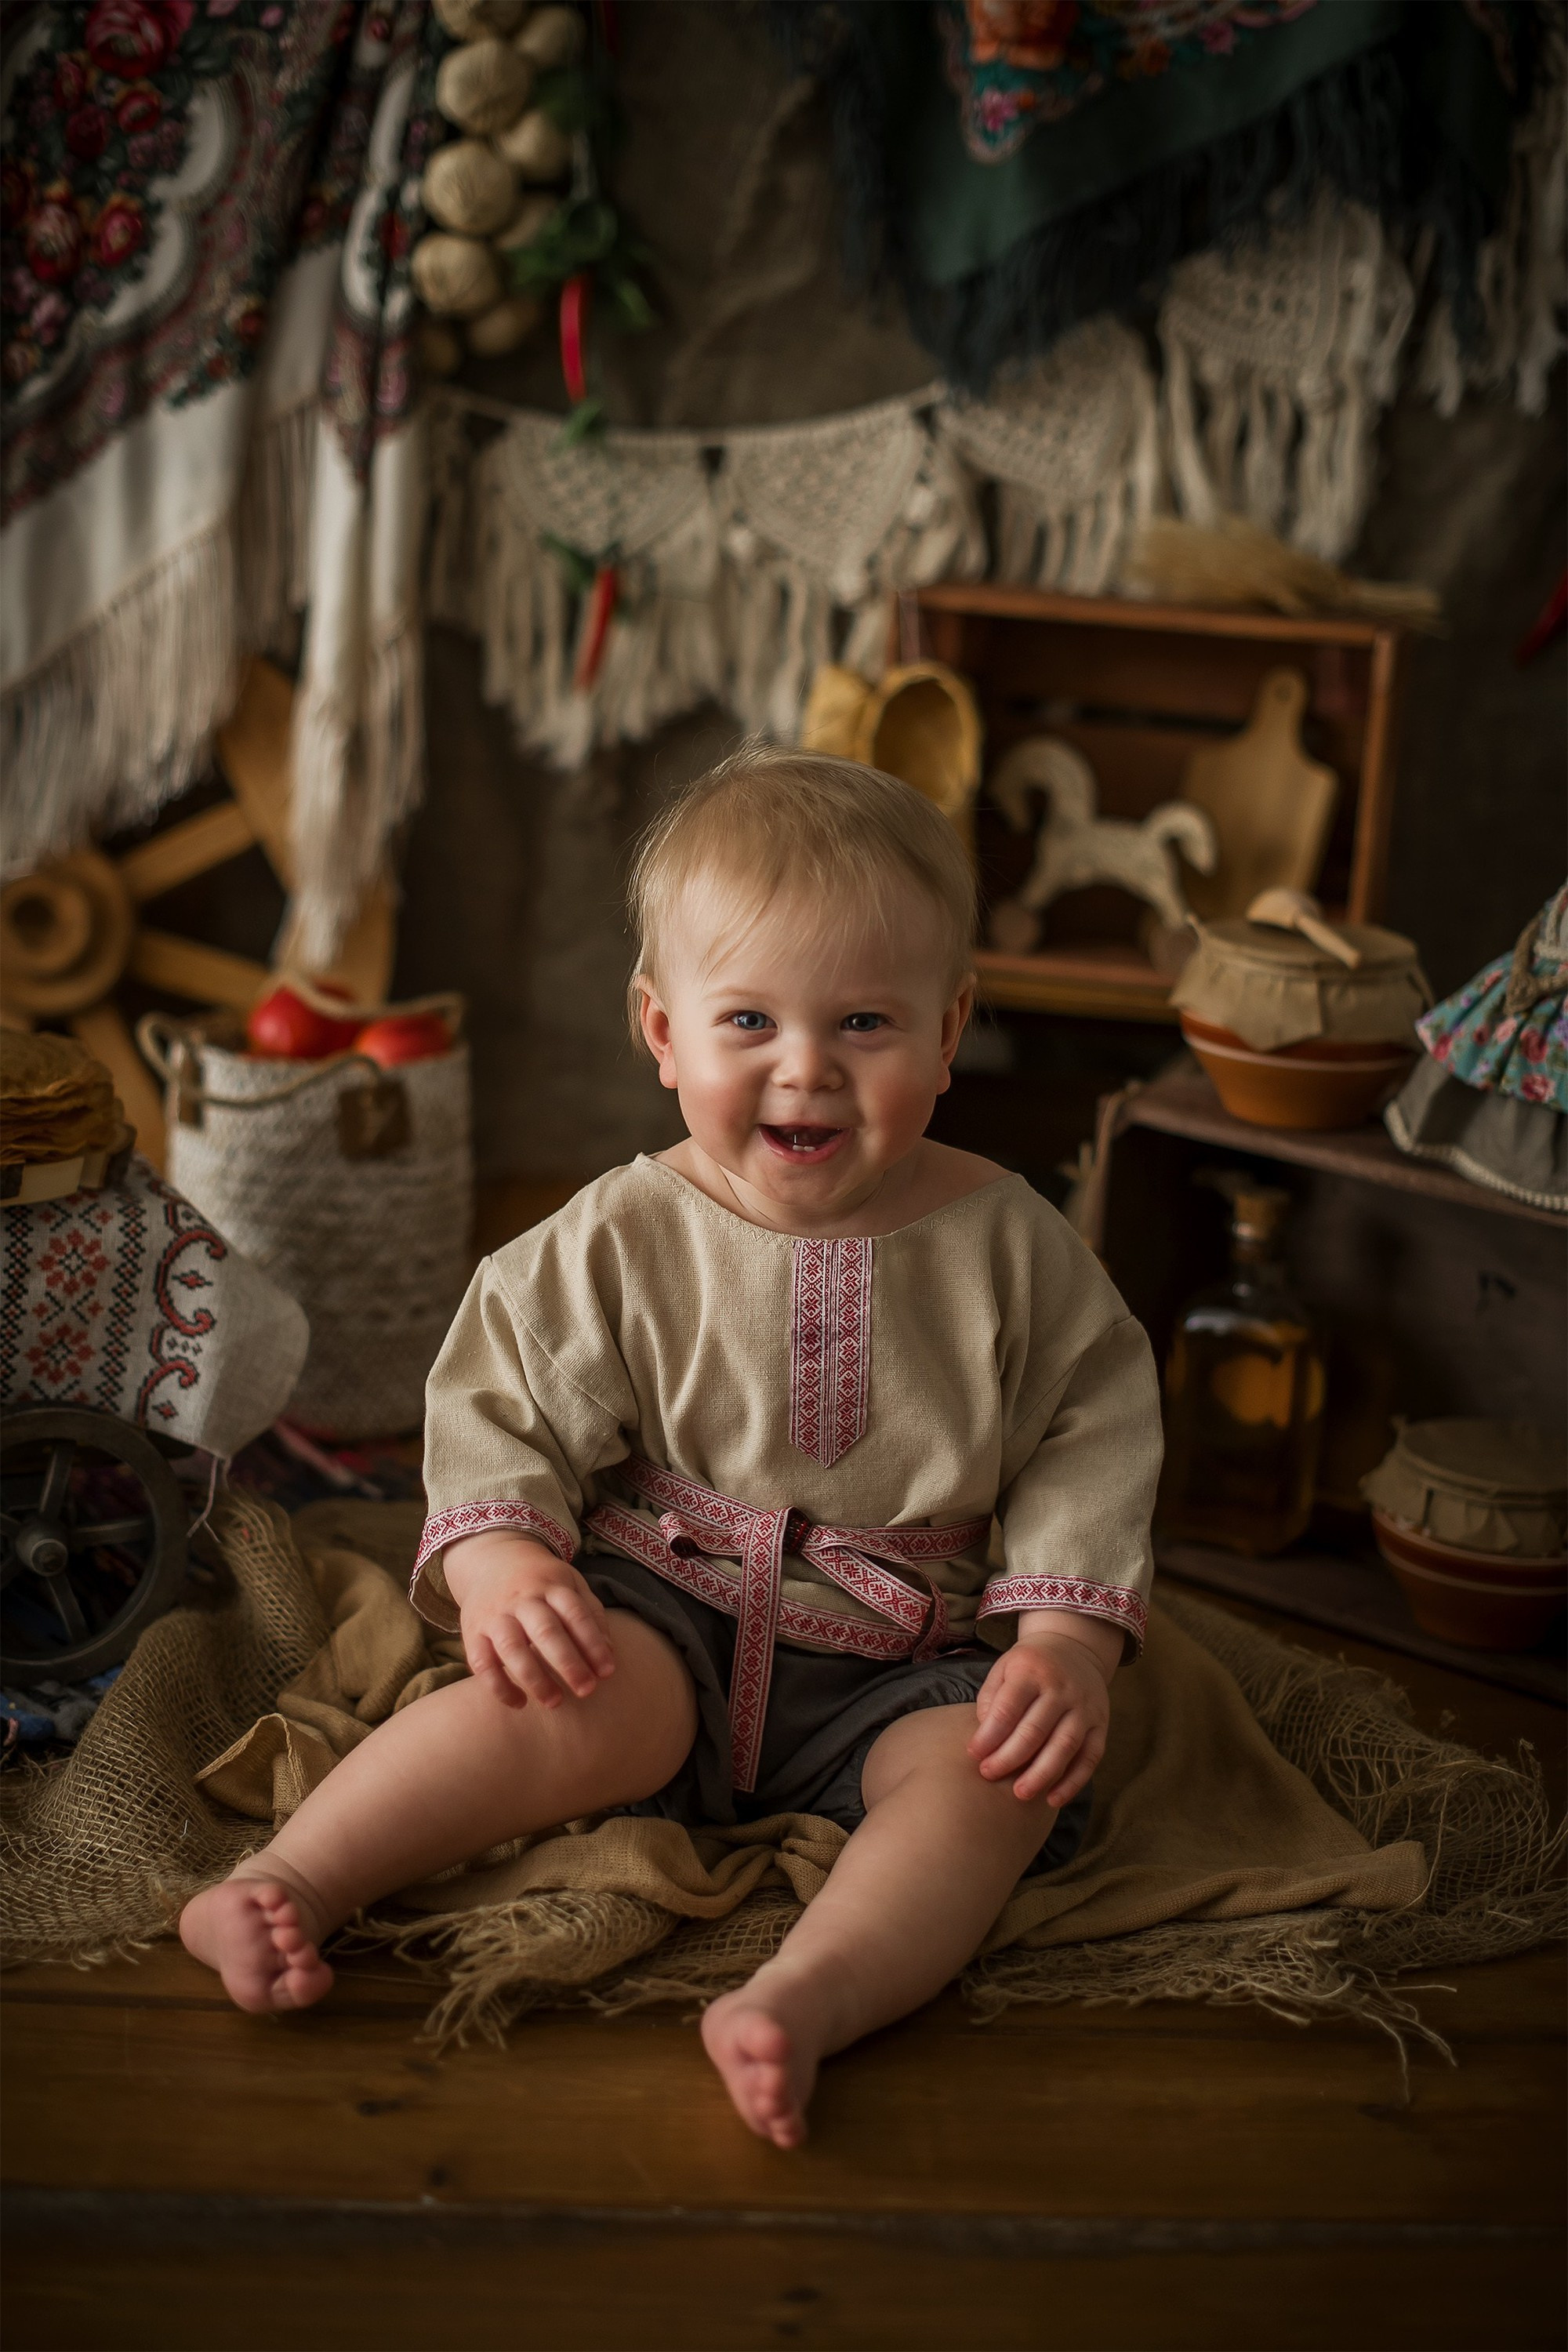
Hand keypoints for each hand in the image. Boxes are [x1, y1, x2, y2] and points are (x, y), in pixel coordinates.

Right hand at [442, 1530, 614, 1711]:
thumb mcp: (570, 1584)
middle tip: (586, 1690)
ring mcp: (495, 1616)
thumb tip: (608, 1655)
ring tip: (555, 1702)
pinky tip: (520, 1703)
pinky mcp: (473, 1634)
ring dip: (534, 1679)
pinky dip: (499, 1687)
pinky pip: (482, 1664)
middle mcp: (521, 1599)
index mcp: (551, 1585)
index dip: (593, 1643)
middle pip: (546, 1631)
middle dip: (567, 1663)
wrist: (490, 1561)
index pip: (575, 1614)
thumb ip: (591, 1614)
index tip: (607, 1672)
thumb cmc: (540, 1582)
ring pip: (512, 1649)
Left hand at [967, 1613, 1116, 1806]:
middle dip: (1010, 1757)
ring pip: (1064, 1746)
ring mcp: (1085, 1707)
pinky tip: (1053, 1799)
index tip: (973, 1754)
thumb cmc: (1030, 1665)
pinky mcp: (1101, 1724)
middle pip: (1035, 1730)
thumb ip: (991, 1698)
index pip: (1009, 1707)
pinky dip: (1073, 1782)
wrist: (1075, 1648)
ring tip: (1020, 1794)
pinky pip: (1090, 1757)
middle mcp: (1062, 1688)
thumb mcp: (1005, 1667)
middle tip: (989, 1774)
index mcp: (1032, 1670)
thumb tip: (985, 1736)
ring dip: (1041, 1774)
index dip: (990, 1734)